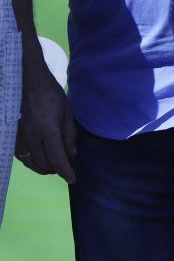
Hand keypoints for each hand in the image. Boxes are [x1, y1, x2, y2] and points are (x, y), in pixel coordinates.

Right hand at [15, 44, 74, 181]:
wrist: (27, 81)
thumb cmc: (51, 94)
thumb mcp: (67, 112)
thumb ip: (69, 134)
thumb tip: (71, 154)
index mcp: (48, 130)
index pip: (58, 158)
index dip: (66, 171)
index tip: (72, 179)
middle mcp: (32, 137)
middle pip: (43, 164)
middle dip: (55, 170)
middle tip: (65, 169)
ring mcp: (19, 137)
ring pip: (30, 162)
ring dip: (42, 168)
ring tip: (53, 166)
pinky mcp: (12, 135)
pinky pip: (21, 155)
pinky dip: (30, 161)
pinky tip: (38, 158)